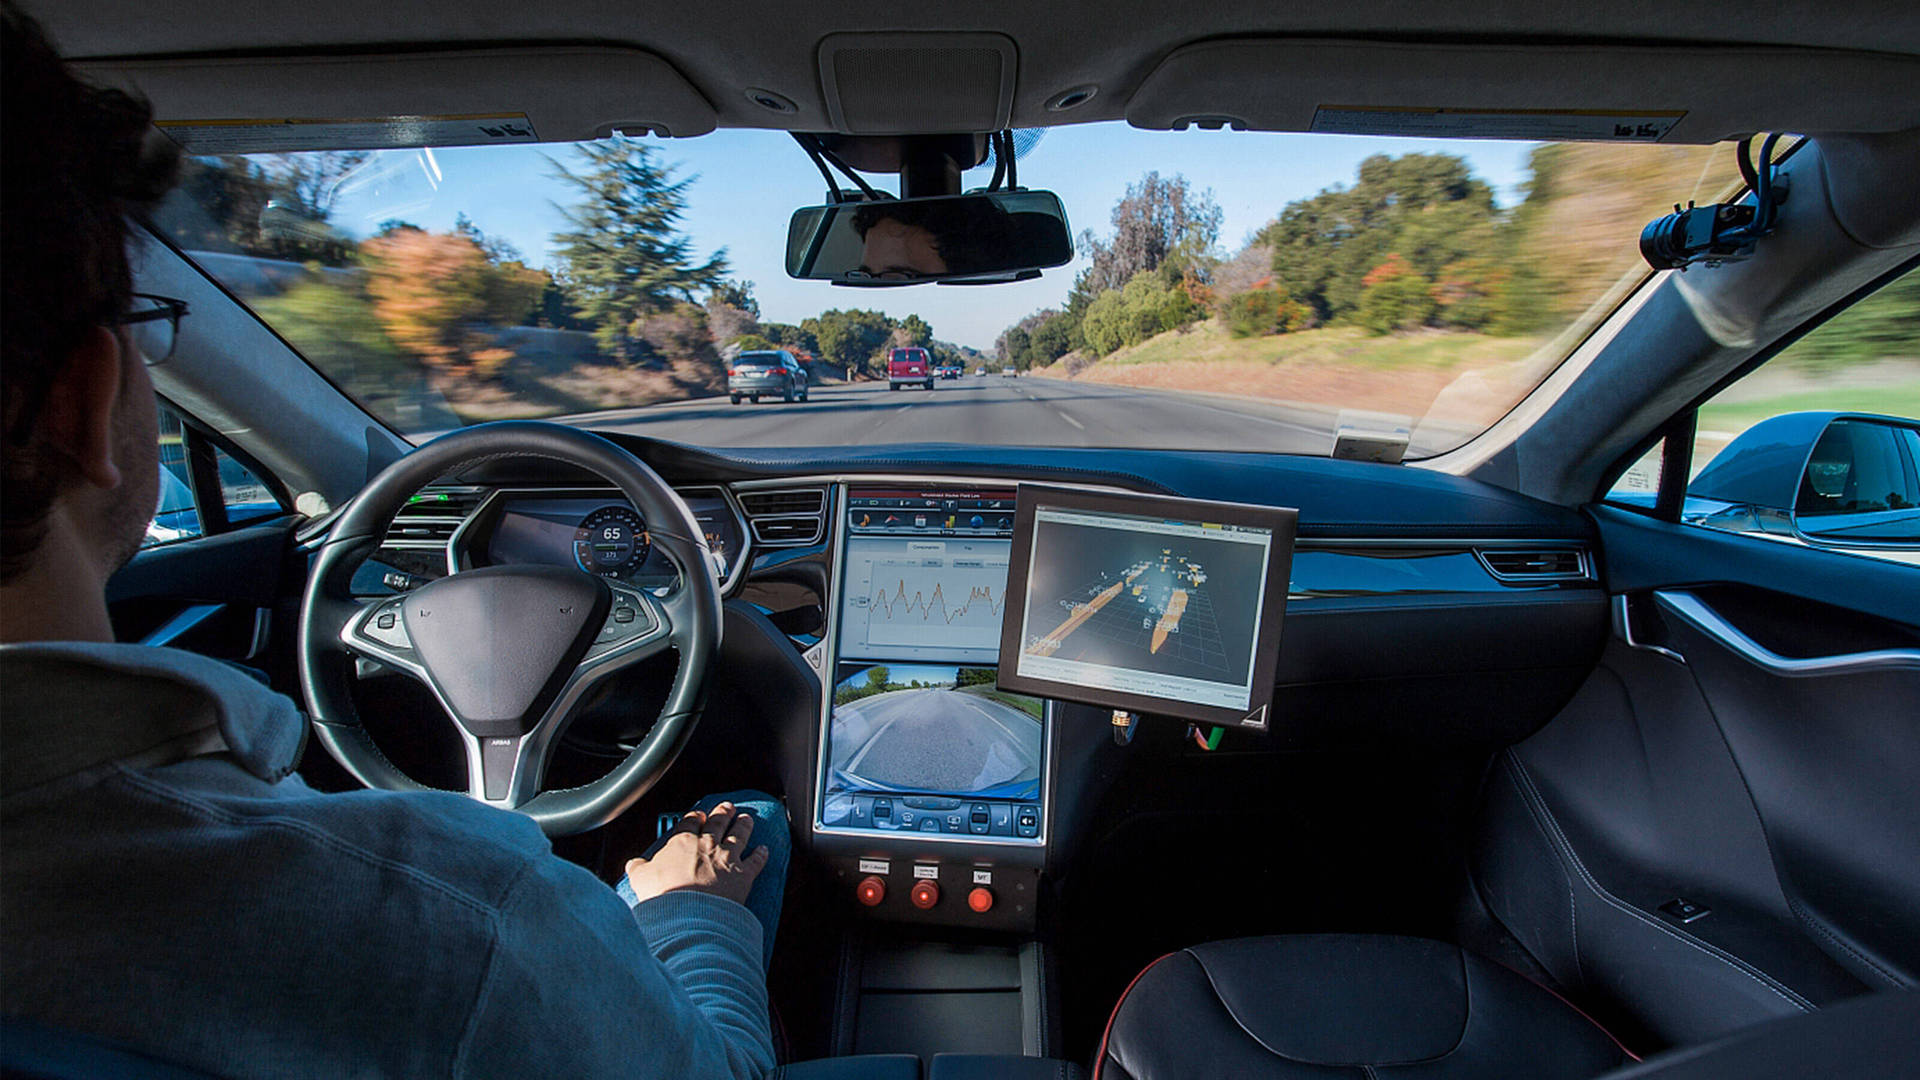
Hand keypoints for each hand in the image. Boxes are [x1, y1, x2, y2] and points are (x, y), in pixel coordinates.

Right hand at [625, 802, 768, 906]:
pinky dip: (761, 854)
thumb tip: (633, 864)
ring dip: (744, 825)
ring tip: (746, 819)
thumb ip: (638, 868)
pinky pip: (756, 860)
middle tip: (727, 807)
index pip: (689, 823)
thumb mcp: (640, 879)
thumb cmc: (663, 897)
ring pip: (739, 835)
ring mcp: (727, 858)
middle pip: (718, 823)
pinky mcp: (743, 875)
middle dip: (722, 813)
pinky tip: (764, 849)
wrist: (688, 916)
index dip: (695, 818)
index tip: (698, 815)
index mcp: (682, 843)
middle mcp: (707, 845)